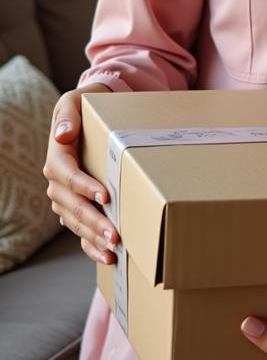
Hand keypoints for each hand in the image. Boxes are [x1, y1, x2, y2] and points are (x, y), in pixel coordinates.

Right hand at [42, 82, 118, 263]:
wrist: (92, 115)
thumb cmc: (85, 105)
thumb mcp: (75, 101)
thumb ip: (68, 115)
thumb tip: (63, 135)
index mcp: (57, 157)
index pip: (68, 176)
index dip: (84, 188)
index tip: (105, 197)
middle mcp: (58, 182)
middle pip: (73, 206)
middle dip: (93, 222)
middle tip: (115, 234)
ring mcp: (66, 198)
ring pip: (76, 222)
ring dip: (94, 238)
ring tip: (114, 250)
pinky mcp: (77, 207)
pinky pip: (79, 230)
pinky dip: (90, 246)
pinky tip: (105, 258)